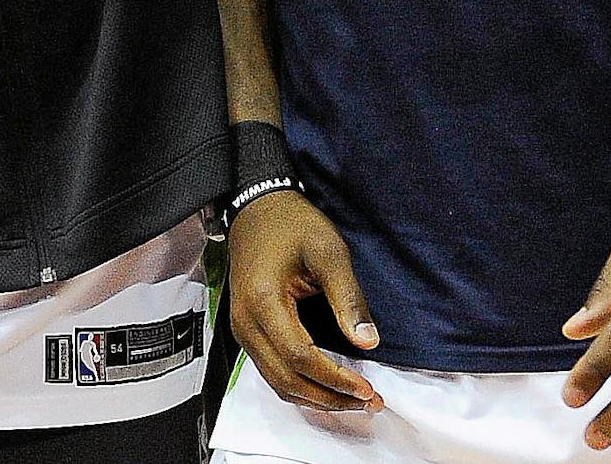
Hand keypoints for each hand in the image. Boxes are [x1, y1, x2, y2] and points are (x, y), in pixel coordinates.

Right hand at [227, 190, 384, 413]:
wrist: (257, 208)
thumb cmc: (291, 224)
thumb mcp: (328, 251)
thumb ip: (348, 298)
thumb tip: (368, 342)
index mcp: (263, 302)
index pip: (300, 356)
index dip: (335, 378)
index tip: (368, 388)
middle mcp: (246, 323)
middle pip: (286, 379)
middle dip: (329, 398)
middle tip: (369, 402)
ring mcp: (242, 329)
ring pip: (277, 382)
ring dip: (316, 398)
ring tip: (353, 401)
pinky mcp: (247, 331)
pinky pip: (272, 371)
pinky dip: (300, 386)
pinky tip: (327, 387)